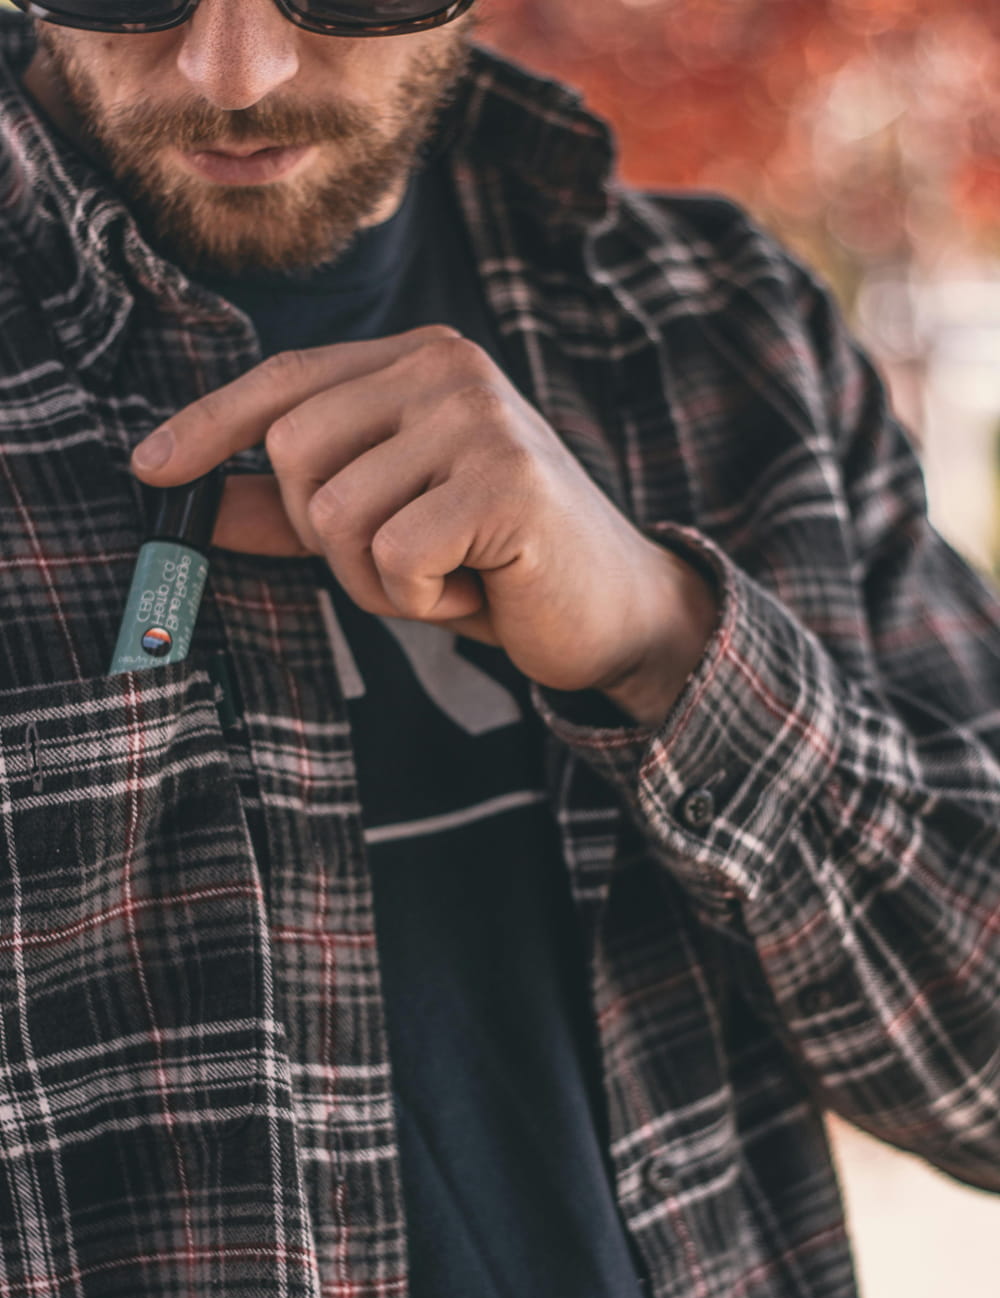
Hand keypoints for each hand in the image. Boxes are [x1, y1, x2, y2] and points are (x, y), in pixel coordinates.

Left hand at [131, 325, 717, 717]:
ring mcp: (481, 419)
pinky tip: (477, 590)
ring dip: (377, 581)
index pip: (284, 381)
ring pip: (334, 514)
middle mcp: (448, 367)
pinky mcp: (506, 482)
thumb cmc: (490, 564)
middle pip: (292, 454)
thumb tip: (184, 496)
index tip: (147, 470)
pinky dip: (420, 602)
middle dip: (325, 538)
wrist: (610, 610)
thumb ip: (288, 505)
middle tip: (407, 560)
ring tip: (448, 577)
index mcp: (418, 360)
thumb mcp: (380, 524)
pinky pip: (393, 557)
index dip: (208, 425)